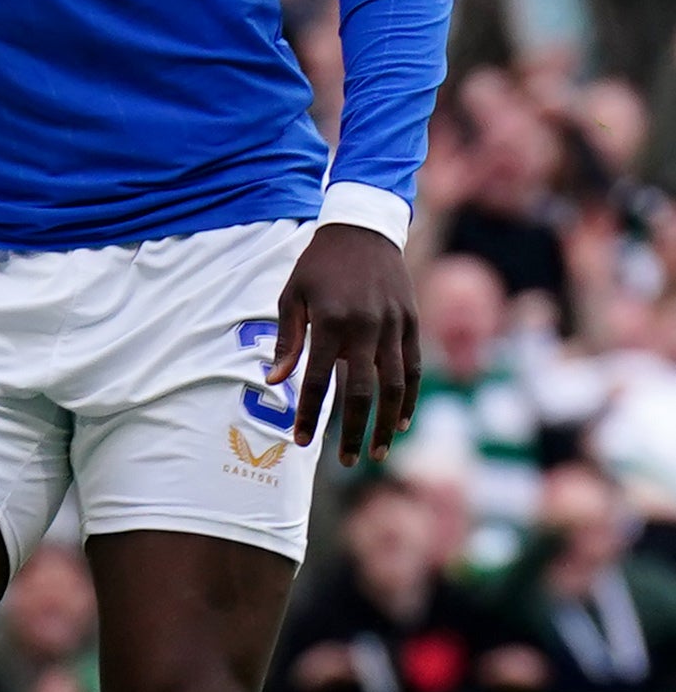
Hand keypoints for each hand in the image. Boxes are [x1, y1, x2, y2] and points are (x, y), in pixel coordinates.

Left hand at [273, 223, 417, 466]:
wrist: (363, 229)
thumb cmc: (318, 265)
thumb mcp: (292, 295)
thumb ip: (288, 340)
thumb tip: (276, 380)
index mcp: (330, 322)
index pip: (316, 380)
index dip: (309, 414)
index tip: (300, 441)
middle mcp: (364, 328)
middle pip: (361, 391)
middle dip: (353, 431)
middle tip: (346, 461)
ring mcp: (393, 326)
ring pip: (395, 385)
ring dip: (386, 422)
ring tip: (377, 452)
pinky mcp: (411, 322)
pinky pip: (414, 367)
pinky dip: (410, 396)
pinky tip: (401, 421)